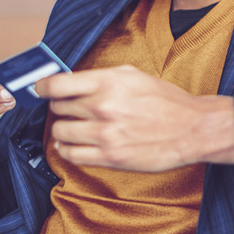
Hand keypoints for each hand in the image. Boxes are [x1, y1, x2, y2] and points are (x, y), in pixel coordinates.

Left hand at [37, 65, 233, 170]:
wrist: (193, 129)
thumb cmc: (167, 101)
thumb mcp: (134, 76)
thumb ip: (100, 77)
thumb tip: (70, 81)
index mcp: (109, 82)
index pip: (56, 85)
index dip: (42, 87)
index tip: (41, 89)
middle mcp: (103, 107)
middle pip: (57, 107)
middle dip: (62, 107)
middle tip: (72, 108)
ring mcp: (105, 134)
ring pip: (60, 132)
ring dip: (64, 129)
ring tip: (76, 127)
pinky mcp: (109, 157)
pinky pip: (70, 154)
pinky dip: (67, 148)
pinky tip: (76, 143)